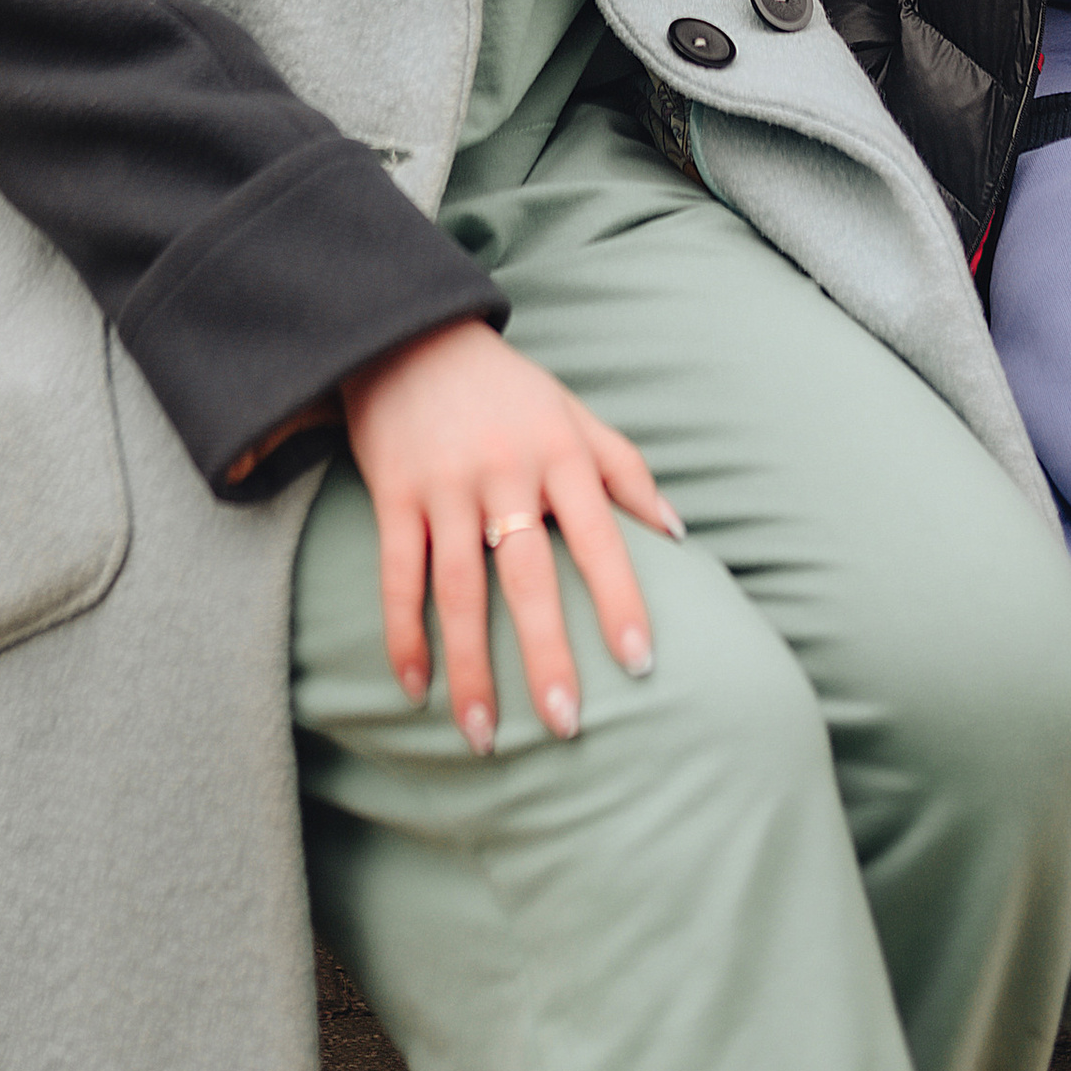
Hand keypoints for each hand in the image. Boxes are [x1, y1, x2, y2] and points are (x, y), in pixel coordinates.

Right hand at [339, 319, 682, 753]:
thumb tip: (676, 535)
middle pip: (529, 576)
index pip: (600, 536)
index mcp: (559, 451)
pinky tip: (414, 687)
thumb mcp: (573, 412)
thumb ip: (625, 469)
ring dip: (470, 668)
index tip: (640, 664)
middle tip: (566, 725)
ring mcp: (445, 485)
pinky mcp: (393, 492)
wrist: (412, 334)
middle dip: (547, 655)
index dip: (621, 599)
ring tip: (485, 735)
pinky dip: (403, 633)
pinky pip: (398, 574)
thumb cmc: (507, 387)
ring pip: (458, 589)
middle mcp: (504, 470)